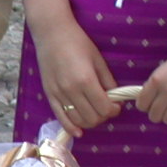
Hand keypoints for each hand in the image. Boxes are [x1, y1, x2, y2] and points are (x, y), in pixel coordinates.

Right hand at [32, 20, 120, 136]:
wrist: (52, 34)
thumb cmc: (78, 42)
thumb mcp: (98, 59)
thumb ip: (107, 81)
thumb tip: (114, 98)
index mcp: (86, 80)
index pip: (104, 107)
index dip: (113, 110)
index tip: (117, 105)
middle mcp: (71, 91)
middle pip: (91, 117)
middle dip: (103, 117)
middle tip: (106, 109)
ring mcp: (59, 94)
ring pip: (77, 120)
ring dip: (89, 122)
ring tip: (94, 114)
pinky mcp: (49, 95)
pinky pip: (60, 117)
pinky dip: (70, 127)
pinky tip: (78, 131)